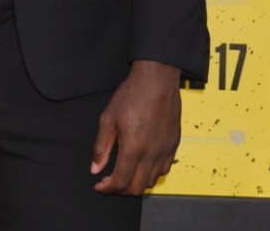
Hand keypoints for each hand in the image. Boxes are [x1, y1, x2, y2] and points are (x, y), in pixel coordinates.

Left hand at [91, 60, 180, 194]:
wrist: (156, 79)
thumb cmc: (132, 95)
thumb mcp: (108, 118)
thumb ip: (101, 146)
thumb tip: (95, 168)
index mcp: (133, 148)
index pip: (121, 182)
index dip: (107, 188)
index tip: (100, 185)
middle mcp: (151, 154)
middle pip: (137, 188)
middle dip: (121, 190)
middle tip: (110, 182)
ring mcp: (165, 151)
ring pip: (151, 181)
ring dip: (136, 183)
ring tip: (125, 173)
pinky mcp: (173, 145)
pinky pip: (164, 169)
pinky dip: (151, 173)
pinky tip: (141, 163)